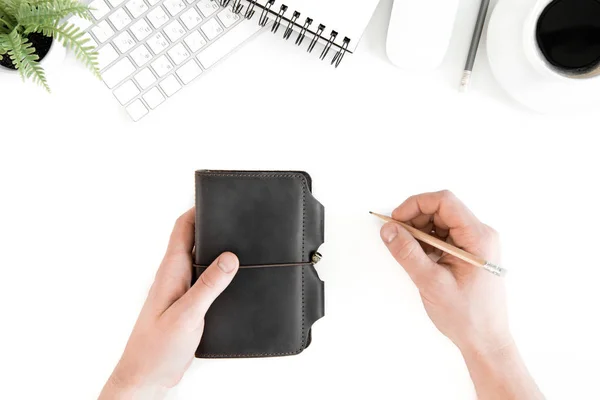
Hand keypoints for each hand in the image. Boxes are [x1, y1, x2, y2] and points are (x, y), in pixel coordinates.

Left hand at [99, 208, 238, 399]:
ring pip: (200, 261)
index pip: (182, 229)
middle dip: (213, 227)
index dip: (198, 210)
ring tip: (239, 245)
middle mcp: (174, 276)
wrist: (145, 378)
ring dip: (217, 251)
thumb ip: (208, 286)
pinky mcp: (187, 305)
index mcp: (170, 271)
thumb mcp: (187, 315)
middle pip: (193, 240)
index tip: (218, 200)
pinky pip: (204, 280)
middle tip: (236, 219)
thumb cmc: (156, 350)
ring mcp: (180, 290)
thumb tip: (229, 257)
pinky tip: (232, 280)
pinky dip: (218, 274)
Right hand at [380, 191, 543, 398]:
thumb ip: (407, 253)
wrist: (486, 341)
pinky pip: (444, 236)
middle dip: (415, 219)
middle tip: (397, 237)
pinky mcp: (468, 253)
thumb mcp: (432, 283)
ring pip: (441, 222)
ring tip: (410, 253)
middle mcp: (480, 236)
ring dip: (420, 232)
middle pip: (441, 209)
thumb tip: (389, 230)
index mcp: (478, 237)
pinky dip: (427, 243)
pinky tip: (421, 260)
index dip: (415, 205)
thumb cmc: (468, 316)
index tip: (396, 220)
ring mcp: (475, 244)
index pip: (444, 201)